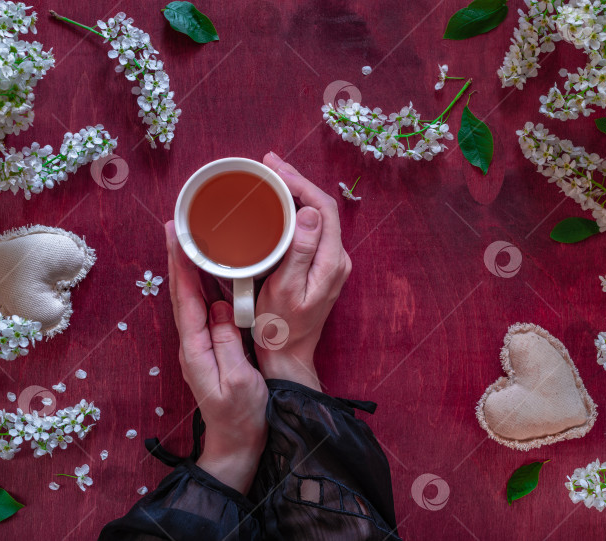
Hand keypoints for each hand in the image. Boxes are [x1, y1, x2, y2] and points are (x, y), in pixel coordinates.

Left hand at [164, 221, 267, 494]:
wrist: (238, 443)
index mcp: (195, 349)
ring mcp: (199, 344)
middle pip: (182, 292)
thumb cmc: (242, 416)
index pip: (185, 299)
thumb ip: (226, 344)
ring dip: (187, 267)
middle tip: (175, 224)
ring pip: (190, 297)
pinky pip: (203, 307)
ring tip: (187, 237)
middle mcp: (192, 343)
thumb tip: (218, 308)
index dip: (181, 266)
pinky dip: (202, 284)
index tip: (177, 236)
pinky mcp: (211, 346)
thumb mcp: (238, 382)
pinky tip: (208, 271)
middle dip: (177, 257)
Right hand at [254, 152, 351, 390]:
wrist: (287, 355)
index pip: (323, 209)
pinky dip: (294, 211)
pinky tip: (277, 204)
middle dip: (297, 182)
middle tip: (268, 164)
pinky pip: (310, 229)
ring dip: (295, 193)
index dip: (301, 184)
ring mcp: (329, 263)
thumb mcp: (284, 289)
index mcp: (331, 262)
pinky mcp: (319, 267)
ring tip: (271, 176)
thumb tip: (309, 213)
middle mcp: (336, 259)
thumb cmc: (279, 327)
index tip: (275, 170)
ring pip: (316, 216)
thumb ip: (300, 251)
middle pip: (321, 208)